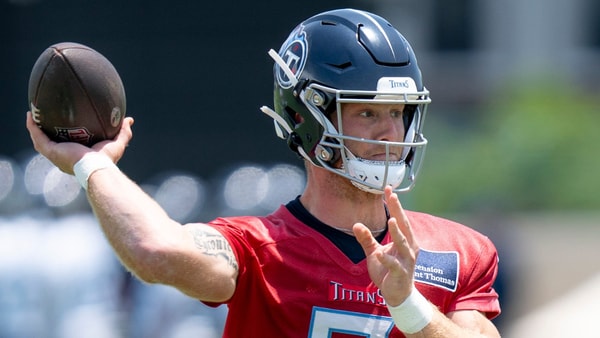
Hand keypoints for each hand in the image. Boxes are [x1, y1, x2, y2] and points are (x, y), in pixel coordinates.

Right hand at [25, 111, 133, 173]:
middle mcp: (63, 156)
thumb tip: (129, 119)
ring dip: (35, 127)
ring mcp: (55, 155)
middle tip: (44, 117)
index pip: (68, 145)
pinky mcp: (50, 151)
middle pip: (52, 142)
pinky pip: (38, 137)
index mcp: (76, 156)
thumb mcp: (117, 143)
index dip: (64, 135)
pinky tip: (30, 115)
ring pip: (40, 140)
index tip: (64, 125)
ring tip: (33, 114)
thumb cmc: (107, 159)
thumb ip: (123, 132)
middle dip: (47, 131)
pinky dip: (32, 126)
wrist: (97, 167)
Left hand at [353, 186, 419, 305]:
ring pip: (403, 244)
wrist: (397, 295)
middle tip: (392, 196)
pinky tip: (381, 254)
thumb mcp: (375, 253)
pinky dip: (388, 259)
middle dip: (398, 210)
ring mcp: (407, 261)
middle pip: (404, 226)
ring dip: (397, 232)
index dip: (395, 204)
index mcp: (405, 241)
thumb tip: (356, 224)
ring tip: (392, 220)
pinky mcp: (401, 274)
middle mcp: (409, 248)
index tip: (388, 189)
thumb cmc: (388, 271)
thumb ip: (367, 239)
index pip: (400, 219)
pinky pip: (394, 265)